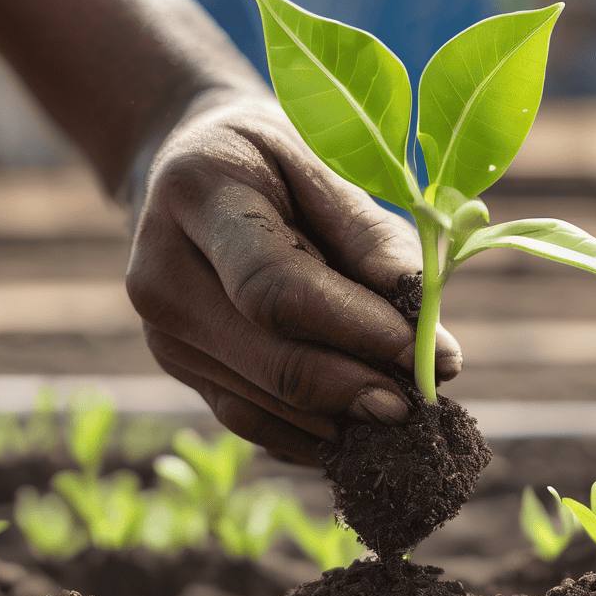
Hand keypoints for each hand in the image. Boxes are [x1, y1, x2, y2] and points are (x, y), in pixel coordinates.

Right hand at [126, 93, 462, 464]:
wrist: (188, 165)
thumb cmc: (270, 160)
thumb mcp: (321, 164)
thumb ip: (371, 239)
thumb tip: (426, 323)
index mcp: (197, 195)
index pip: (276, 286)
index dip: (360, 328)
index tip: (433, 353)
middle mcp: (161, 272)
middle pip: (269, 357)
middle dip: (356, 387)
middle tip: (424, 404)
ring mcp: (162, 331)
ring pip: (261, 402)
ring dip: (340, 419)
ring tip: (403, 416)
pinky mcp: (179, 367)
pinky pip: (246, 420)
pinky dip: (308, 435)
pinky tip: (357, 430)